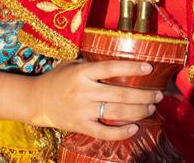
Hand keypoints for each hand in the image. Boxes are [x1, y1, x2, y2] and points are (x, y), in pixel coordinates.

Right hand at [29, 60, 159, 139]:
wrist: (36, 100)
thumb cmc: (57, 79)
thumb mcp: (72, 64)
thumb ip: (92, 63)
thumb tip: (119, 61)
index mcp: (82, 73)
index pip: (110, 68)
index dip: (131, 67)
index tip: (149, 67)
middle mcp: (83, 91)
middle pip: (119, 94)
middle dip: (143, 95)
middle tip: (158, 94)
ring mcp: (82, 110)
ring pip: (116, 113)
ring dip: (137, 111)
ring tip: (151, 107)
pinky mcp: (80, 126)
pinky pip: (103, 132)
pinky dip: (120, 133)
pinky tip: (134, 128)